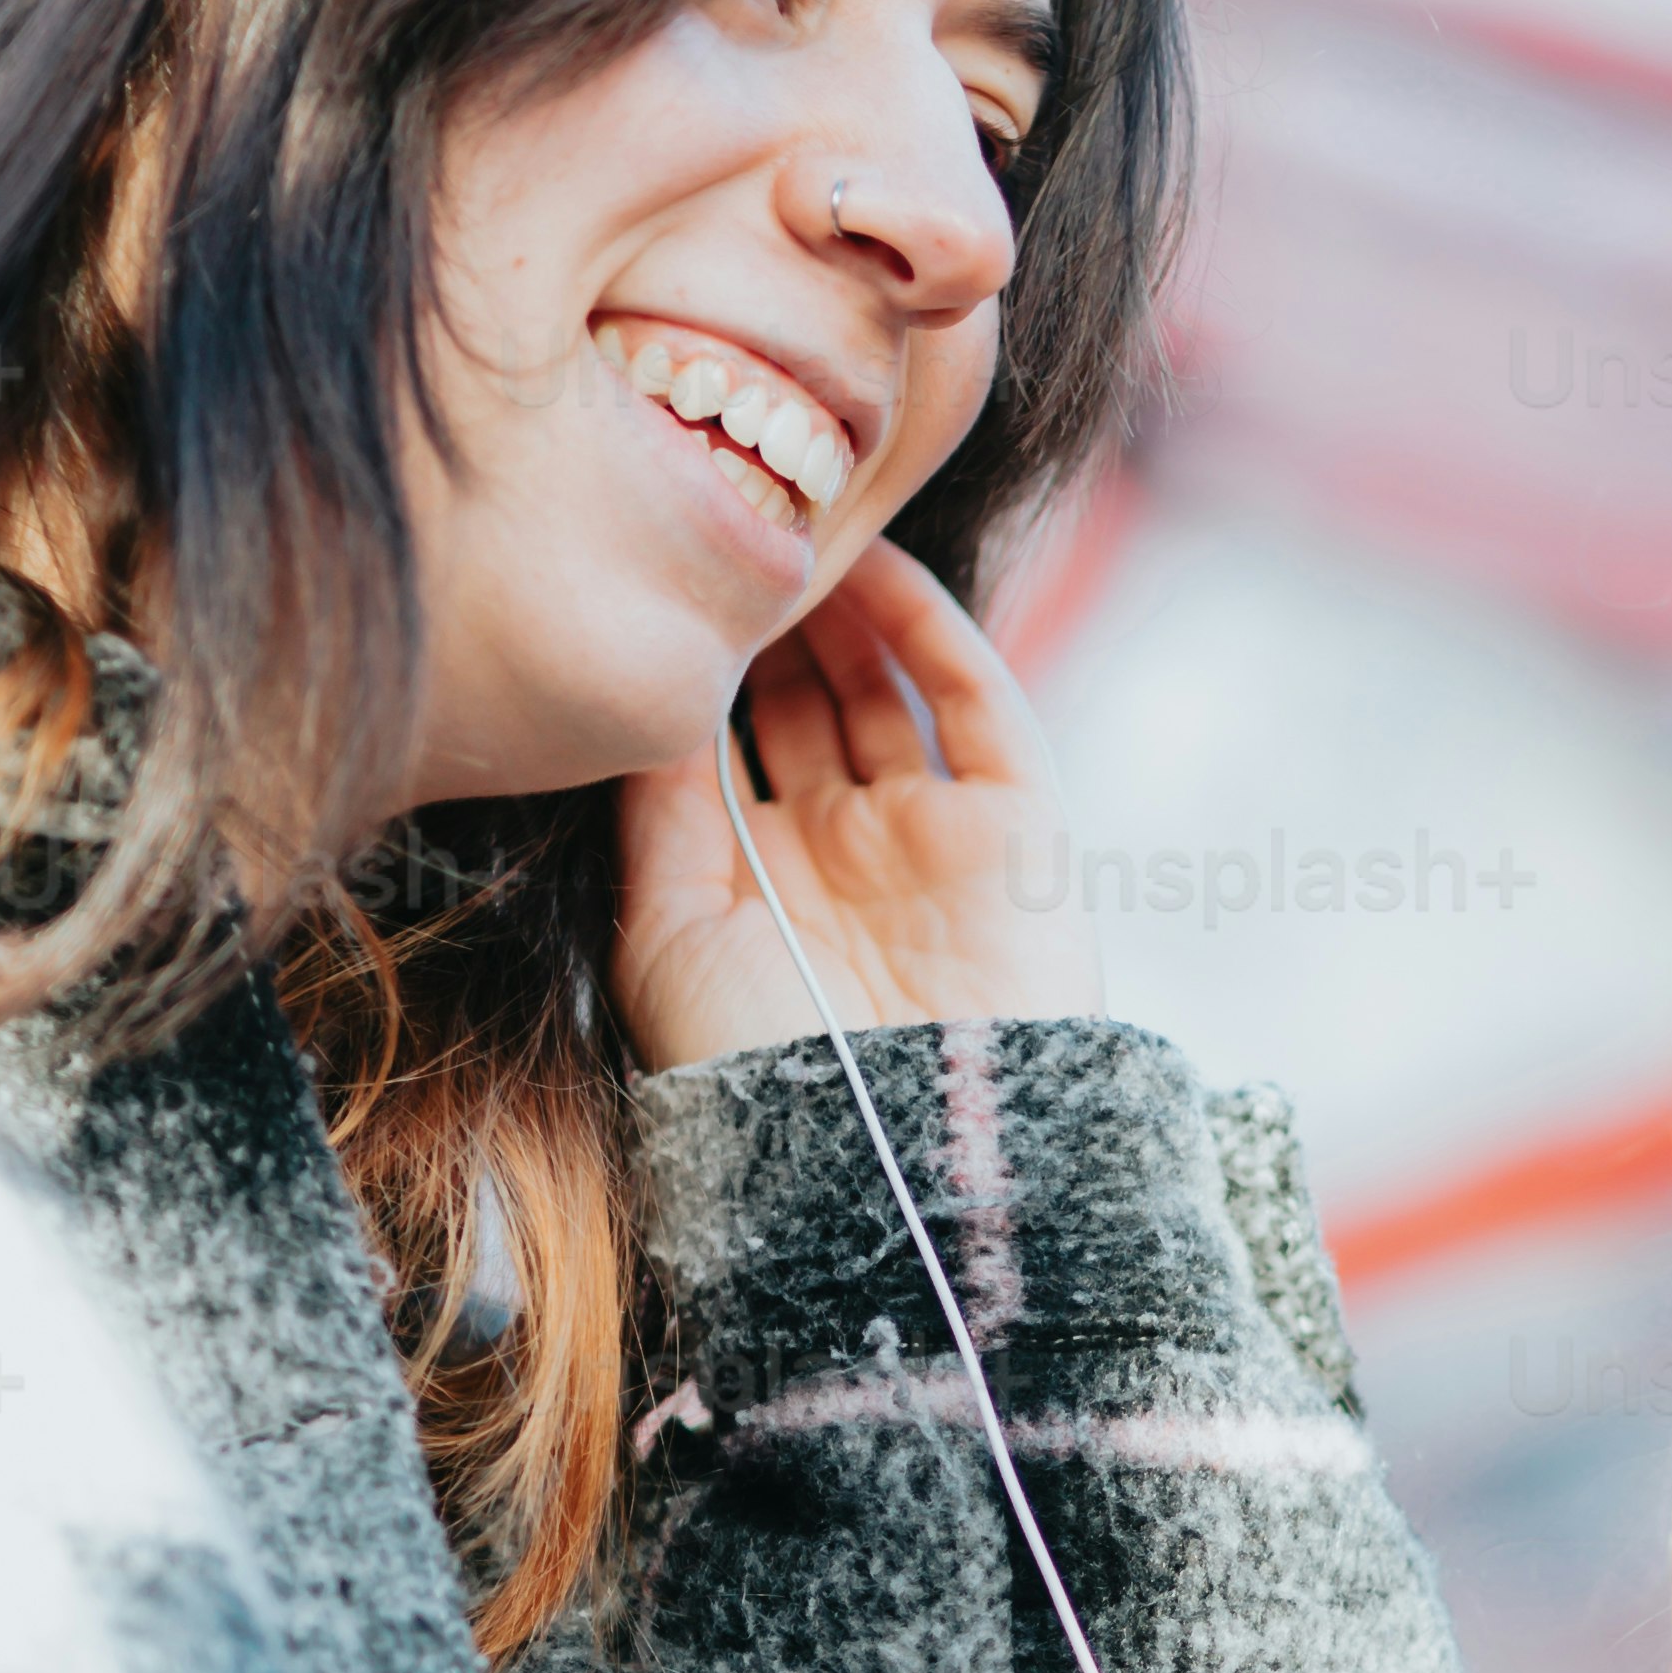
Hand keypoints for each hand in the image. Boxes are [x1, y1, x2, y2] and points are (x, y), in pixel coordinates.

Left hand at [609, 539, 1103, 1068]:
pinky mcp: (1015, 827)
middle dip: (765, 622)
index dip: (700, 667)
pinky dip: (931, 629)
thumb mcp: (667, 935)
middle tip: (726, 529)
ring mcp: (928, 836)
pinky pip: (976, 703)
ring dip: (839, 608)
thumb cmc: (759, 1064)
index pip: (722, 747)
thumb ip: (658, 812)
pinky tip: (876, 566)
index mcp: (754, 889)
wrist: (896, 1149)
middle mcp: (840, 855)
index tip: (658, 580)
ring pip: (880, 689)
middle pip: (801, 703)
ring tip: (791, 523)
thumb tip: (656, 698)